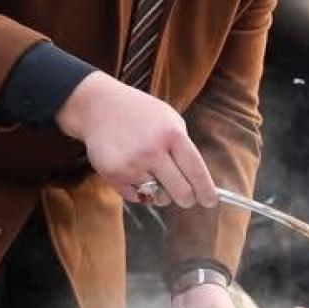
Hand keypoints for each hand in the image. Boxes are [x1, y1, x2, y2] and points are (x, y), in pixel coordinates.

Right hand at [54, 71, 216, 208]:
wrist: (99, 106)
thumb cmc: (140, 113)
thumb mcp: (170, 120)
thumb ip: (184, 148)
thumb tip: (197, 181)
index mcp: (172, 135)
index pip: (196, 172)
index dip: (206, 192)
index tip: (210, 201)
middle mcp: (152, 151)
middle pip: (181, 192)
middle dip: (187, 199)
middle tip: (187, 198)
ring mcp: (132, 164)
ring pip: (158, 197)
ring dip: (160, 192)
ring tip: (152, 173)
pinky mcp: (114, 174)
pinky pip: (136, 197)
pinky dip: (139, 191)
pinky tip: (134, 171)